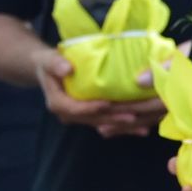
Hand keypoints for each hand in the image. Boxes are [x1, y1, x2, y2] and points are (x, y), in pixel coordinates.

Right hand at [34, 47, 165, 137]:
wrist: (48, 71)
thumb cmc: (50, 64)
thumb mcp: (49, 60)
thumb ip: (55, 65)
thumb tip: (67, 69)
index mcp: (57, 103)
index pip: (75, 109)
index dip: (91, 107)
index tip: (107, 103)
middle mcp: (68, 115)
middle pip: (93, 119)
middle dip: (113, 118)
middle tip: (133, 116)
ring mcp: (80, 118)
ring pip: (102, 123)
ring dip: (122, 126)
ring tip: (142, 126)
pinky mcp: (90, 117)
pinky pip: (107, 123)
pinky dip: (125, 127)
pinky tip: (142, 130)